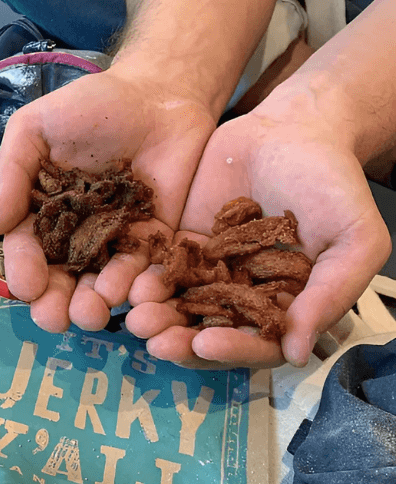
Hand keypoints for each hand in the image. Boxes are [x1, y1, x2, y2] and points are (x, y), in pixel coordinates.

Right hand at [0, 65, 214, 331]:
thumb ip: (12, 173)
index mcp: (40, 213)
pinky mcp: (153, 241)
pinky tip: (131, 295)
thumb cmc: (90, 107)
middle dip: (56, 304)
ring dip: (94, 304)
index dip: (25, 271)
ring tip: (94, 315)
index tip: (28, 288)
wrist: (158, 94)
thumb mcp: (36, 128)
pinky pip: (144, 271)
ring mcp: (114, 241)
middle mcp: (73, 236)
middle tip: (57, 321)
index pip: (27, 250)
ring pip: (99, 284)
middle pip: (61, 279)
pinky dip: (137, 287)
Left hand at [125, 106, 391, 368]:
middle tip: (156, 341)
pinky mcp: (182, 246)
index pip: (256, 343)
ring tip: (137, 316)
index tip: (206, 343)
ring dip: (157, 317)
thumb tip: (296, 354)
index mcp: (284, 306)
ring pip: (178, 306)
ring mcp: (209, 273)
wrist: (292, 129)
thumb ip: (331, 293)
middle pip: (209, 332)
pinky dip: (143, 280)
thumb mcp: (354, 237)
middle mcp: (243, 297)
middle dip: (181, 340)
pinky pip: (159, 269)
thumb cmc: (332, 182)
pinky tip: (128, 284)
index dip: (232, 348)